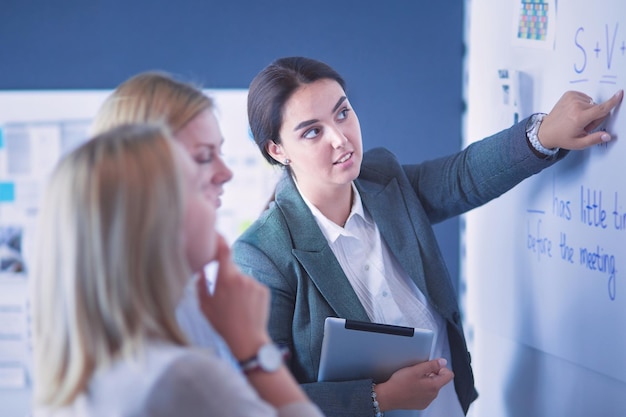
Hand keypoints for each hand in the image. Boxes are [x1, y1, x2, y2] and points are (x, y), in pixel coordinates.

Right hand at [196, 234, 270, 359]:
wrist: (248, 339)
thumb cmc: (223, 324)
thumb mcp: (205, 306)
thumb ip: (200, 284)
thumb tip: (200, 271)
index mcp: (226, 279)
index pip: (224, 251)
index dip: (219, 240)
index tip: (216, 234)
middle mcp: (242, 277)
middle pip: (231, 268)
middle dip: (225, 276)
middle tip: (223, 295)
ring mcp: (255, 283)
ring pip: (242, 278)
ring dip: (237, 286)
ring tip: (235, 306)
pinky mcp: (264, 289)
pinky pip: (252, 285)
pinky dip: (247, 292)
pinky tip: (245, 307)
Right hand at [374, 358, 453, 410]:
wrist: (389, 396)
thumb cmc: (400, 384)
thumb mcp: (416, 369)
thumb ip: (431, 365)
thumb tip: (442, 362)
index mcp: (434, 386)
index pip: (449, 375)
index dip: (442, 368)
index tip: (433, 366)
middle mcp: (433, 395)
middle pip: (439, 381)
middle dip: (431, 374)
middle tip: (419, 371)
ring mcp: (427, 401)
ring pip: (432, 387)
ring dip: (425, 381)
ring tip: (413, 378)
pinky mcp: (420, 404)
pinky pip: (425, 394)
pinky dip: (420, 388)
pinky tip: (411, 386)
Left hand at [538, 89, 622, 149]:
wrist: (545, 131)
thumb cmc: (561, 137)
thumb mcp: (579, 143)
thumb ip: (595, 139)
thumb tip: (608, 136)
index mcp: (579, 117)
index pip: (601, 108)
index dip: (613, 102)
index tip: (620, 93)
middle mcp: (576, 105)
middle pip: (598, 108)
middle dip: (594, 117)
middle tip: (582, 126)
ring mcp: (571, 98)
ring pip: (591, 103)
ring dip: (587, 111)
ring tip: (576, 119)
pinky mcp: (569, 94)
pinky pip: (584, 98)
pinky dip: (582, 104)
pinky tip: (573, 112)